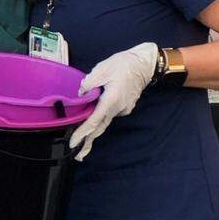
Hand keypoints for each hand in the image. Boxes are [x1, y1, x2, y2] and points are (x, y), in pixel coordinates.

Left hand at [69, 42, 156, 161]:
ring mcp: (124, 108)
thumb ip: (89, 83)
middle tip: (79, 156)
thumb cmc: (124, 64)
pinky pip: (112, 114)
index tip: (73, 143)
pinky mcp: (127, 106)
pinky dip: (103, 116)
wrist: (145, 63)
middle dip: (89, 142)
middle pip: (100, 127)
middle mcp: (118, 108)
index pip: (94, 121)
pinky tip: (98, 113)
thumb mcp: (103, 69)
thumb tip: (81, 94)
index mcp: (111, 100)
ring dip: (95, 130)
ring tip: (84, 141)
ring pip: (106, 121)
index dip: (82, 133)